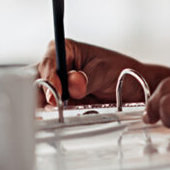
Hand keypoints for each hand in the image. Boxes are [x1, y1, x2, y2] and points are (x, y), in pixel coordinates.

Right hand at [36, 39, 169, 105]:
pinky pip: (50, 111)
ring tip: (53, 114)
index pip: (49, 60)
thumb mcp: (105, 70)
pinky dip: (51, 116)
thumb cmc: (120, 70)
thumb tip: (74, 83)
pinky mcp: (61, 104)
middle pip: (38, 79)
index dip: (49, 76)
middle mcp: (58, 67)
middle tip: (49, 105)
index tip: (55, 91)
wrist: (132, 88)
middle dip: (40, 92)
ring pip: (40, 97)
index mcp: (66, 49)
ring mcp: (58, 86)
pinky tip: (57, 119)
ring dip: (44, 107)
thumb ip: (88, 77)